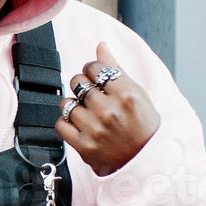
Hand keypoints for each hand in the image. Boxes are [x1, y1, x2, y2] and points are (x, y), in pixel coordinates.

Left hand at [56, 42, 160, 176]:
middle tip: (90, 93)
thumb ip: (115, 68)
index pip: (94, 67)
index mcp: (126, 94)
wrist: (145, 159)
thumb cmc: (143, 123)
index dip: (92, 69)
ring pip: (67, 103)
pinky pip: (60, 124)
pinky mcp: (84, 146)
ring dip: (73, 104)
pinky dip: (65, 122)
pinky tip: (78, 123)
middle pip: (77, 82)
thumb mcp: (136, 92)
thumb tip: (100, 45)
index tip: (96, 76)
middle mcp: (109, 111)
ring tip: (85, 110)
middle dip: (82, 84)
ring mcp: (95, 129)